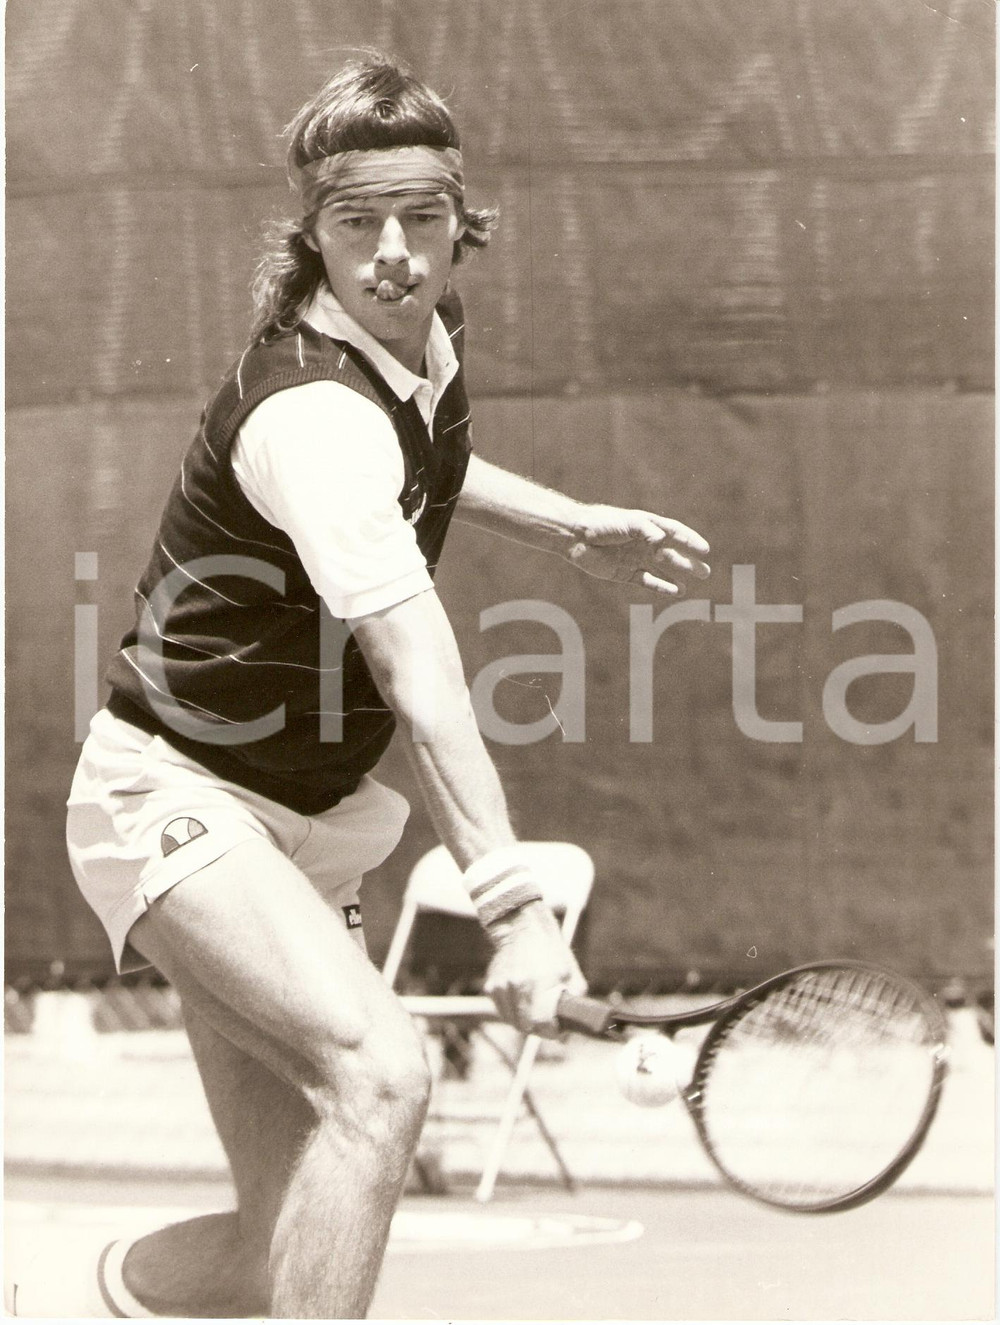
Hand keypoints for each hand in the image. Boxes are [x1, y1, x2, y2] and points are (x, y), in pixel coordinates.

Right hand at [482, 901, 586, 1037]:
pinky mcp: (491, 986)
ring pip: (513, 1021)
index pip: (542, 1022)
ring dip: (525, 1021)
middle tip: (548, 1022)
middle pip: (526, 1026)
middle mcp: (518, 985)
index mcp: (540, 981)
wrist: (523, 929)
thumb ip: (574, 1000)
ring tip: (535, 1009)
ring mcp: (502, 986)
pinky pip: (503, 1011)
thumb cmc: (551, 951)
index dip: (552, 1031)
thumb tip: (572, 1026)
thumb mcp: (571, 972)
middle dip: (540, 1029)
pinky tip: (522, 999)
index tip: (558, 1030)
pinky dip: (513, 1011)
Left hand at [566, 505, 709, 595]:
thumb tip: (664, 540)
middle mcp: (644, 543)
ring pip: (663, 568)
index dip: (690, 541)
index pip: (675, 533)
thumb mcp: (627, 522)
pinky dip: (661, 586)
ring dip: (679, 574)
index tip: (705, 550)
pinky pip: (648, 581)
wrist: (576, 537)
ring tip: (695, 581)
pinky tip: (675, 591)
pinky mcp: (626, 574)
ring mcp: (636, 559)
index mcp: (647, 526)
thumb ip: (646, 530)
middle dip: (689, 562)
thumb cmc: (601, 524)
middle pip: (672, 553)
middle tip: (706, 572)